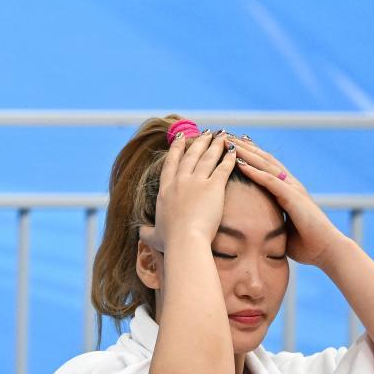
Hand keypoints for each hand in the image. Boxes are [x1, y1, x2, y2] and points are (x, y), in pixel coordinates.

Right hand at [140, 130, 236, 251]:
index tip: (179, 138)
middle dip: (198, 142)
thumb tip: (139, 232)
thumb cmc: (170, 241)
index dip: (176, 149)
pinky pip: (223, 168)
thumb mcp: (153, 235)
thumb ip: (146, 231)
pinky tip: (233, 150)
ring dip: (215, 144)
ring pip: (207, 157)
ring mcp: (196, 183)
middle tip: (205, 132)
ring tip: (221, 135)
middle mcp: (179, 182)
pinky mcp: (213, 187)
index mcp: (165, 191)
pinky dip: (229, 158)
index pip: (171, 164)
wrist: (185, 241)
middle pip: (190, 156)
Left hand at [232, 138, 346, 269]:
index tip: (230, 146)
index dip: (248, 155)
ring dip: (246, 153)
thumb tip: (253, 229)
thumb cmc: (306, 245)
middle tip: (225, 135)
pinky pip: (271, 181)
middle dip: (244, 147)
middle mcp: (290, 185)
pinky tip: (240, 164)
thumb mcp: (282, 230)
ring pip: (266, 165)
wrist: (327, 251)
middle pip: (263, 160)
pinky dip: (255, 172)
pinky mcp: (294, 198)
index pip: (264, 167)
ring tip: (229, 143)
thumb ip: (270, 223)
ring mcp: (293, 189)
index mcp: (287, 191)